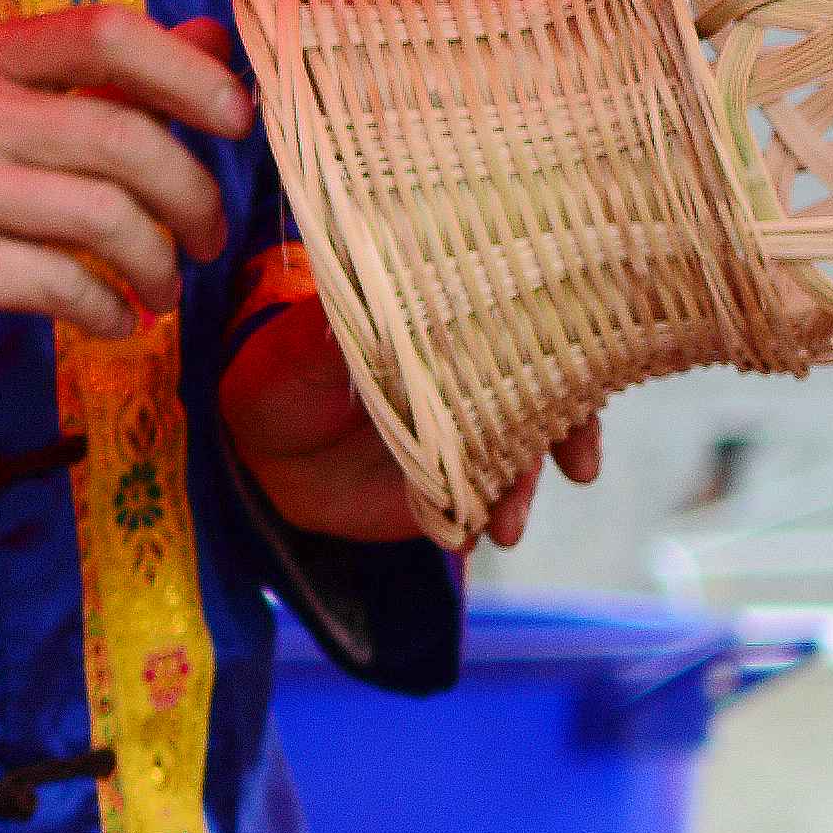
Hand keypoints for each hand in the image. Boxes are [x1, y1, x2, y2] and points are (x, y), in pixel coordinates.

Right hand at [0, 10, 247, 415]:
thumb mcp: (1, 118)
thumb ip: (104, 81)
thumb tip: (216, 38)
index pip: (107, 33)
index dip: (191, 73)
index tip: (239, 121)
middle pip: (124, 136)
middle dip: (191, 195)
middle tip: (208, 238)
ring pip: (105, 216)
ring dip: (157, 265)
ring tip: (163, 290)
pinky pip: (63, 284)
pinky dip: (108, 311)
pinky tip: (114, 321)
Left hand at [221, 304, 602, 548]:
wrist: (249, 446)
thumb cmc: (279, 374)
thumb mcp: (298, 349)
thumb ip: (337, 330)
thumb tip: (362, 292)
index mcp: (445, 336)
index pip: (525, 337)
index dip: (563, 357)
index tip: (584, 382)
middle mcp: (466, 389)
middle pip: (541, 404)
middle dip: (565, 436)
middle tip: (577, 470)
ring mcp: (458, 446)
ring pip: (513, 465)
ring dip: (520, 494)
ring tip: (506, 526)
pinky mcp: (439, 499)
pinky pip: (472, 516)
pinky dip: (475, 528)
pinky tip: (468, 540)